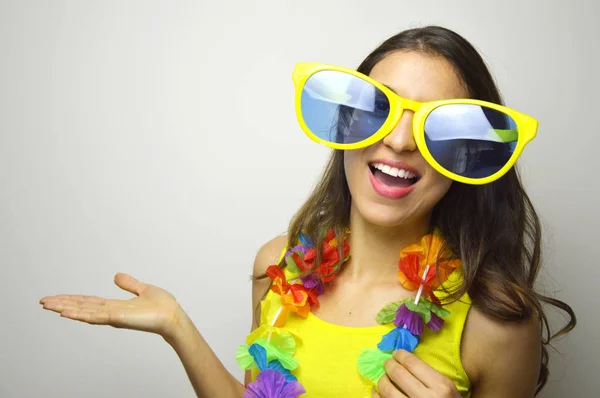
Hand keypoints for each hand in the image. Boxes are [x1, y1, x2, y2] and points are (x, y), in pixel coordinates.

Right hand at [39, 273, 182, 340]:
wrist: (173, 316)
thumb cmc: (163, 307)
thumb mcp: (143, 289)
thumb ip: (129, 284)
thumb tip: (116, 276)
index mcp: (115, 306)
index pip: (89, 302)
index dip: (72, 299)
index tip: (57, 297)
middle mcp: (110, 312)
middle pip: (81, 307)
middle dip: (62, 304)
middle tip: (43, 301)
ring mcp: (112, 316)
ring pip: (83, 312)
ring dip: (64, 308)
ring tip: (47, 305)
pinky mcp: (117, 319)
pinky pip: (94, 317)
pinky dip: (79, 314)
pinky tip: (65, 312)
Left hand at [373, 350, 459, 397]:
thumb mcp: (447, 389)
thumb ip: (429, 376)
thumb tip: (404, 360)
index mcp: (441, 387)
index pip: (413, 363)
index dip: (401, 355)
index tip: (396, 353)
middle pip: (398, 374)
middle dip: (389, 365)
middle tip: (387, 363)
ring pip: (388, 391)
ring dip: (382, 381)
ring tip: (384, 378)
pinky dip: (376, 395)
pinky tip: (377, 391)